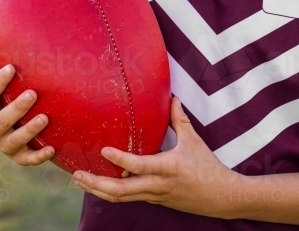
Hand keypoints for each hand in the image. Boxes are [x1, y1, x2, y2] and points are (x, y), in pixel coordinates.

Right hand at [0, 65, 55, 165]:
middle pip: (3, 120)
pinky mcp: (18, 157)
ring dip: (29, 130)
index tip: (11, 68)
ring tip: (44, 118)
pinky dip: (39, 156)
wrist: (13, 128)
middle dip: (17, 107)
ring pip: (15, 140)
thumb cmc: (4, 100)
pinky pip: (28, 159)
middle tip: (33, 94)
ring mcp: (4, 145)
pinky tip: (51, 149)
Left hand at [71, 96, 242, 217]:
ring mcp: (154, 196)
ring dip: (98, 190)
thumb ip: (179, 119)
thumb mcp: (193, 140)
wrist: (221, 197)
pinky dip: (111, 193)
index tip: (103, 150)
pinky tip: (98, 185)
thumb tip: (172, 97)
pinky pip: (128, 198)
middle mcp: (158, 185)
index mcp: (168, 168)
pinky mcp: (154, 201)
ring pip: (121, 198)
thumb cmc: (208, 167)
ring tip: (79, 180)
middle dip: (96, 184)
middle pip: (121, 190)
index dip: (120, 159)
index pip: (139, 165)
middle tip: (76, 174)